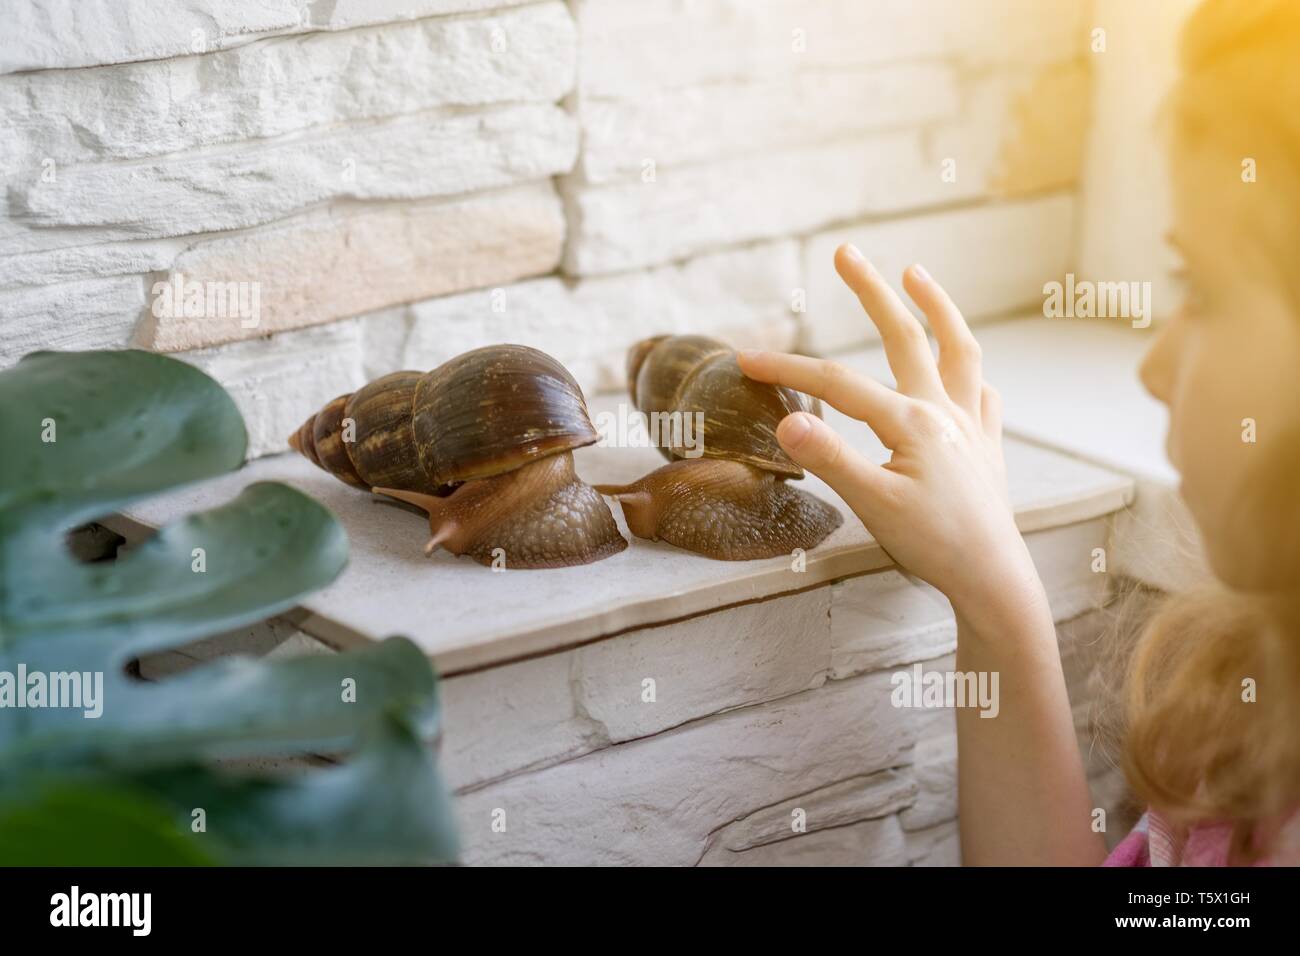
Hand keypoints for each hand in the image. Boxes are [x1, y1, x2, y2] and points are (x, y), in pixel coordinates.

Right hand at [737, 244, 1046, 628]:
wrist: (993, 578)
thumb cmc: (933, 544)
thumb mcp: (872, 505)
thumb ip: (829, 459)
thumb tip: (786, 421)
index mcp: (911, 422)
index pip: (836, 384)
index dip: (787, 369)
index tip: (745, 358)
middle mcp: (942, 410)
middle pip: (904, 336)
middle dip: (871, 292)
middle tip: (845, 252)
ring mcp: (968, 423)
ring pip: (957, 348)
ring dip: (937, 306)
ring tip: (916, 273)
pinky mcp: (985, 445)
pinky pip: (981, 393)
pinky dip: (969, 370)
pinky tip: (963, 367)